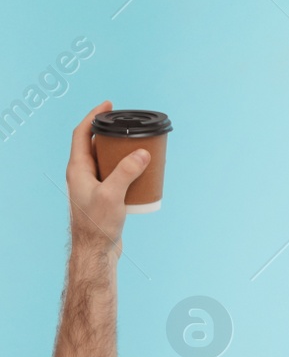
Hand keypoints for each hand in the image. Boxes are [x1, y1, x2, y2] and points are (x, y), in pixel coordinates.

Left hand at [65, 101, 148, 255]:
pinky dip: (127, 166)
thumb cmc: (98, 225)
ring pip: (106, 158)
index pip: (81, 134)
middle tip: (129, 124)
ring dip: (121, 149)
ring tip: (139, 145)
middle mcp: (82, 174)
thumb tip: (142, 152)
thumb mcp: (112, 196)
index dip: (93, 116)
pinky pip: (115, 172)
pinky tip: (142, 170)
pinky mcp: (104, 195)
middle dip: (110, 131)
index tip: (108, 105)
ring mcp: (93, 185)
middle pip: (94, 144)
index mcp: (78, 169)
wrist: (96, 250)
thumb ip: (125, 172)